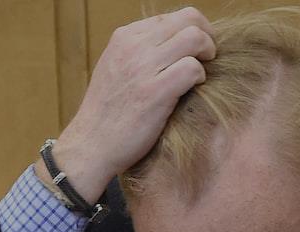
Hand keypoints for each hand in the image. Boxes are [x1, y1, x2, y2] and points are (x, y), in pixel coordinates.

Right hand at [42, 7, 215, 203]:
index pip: (171, 17)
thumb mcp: (115, 68)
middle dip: (207, 36)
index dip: (191, 30)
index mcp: (124, 37)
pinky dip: (200, 77)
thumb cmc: (108, 113)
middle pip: (188, 19)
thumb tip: (173, 43)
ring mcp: (143, 67)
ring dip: (207, 54)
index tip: (196, 50)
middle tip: (208, 57)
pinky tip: (193, 89)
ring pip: (194, 38)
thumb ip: (139, 52)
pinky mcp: (155, 92)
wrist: (91, 145)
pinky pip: (193, 68)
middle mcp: (133, 46)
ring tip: (202, 72)